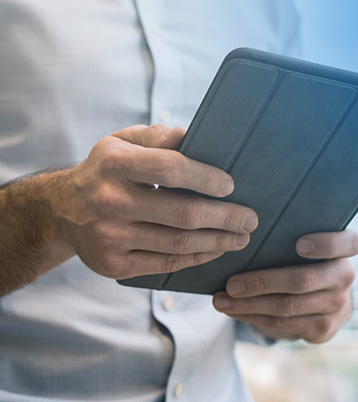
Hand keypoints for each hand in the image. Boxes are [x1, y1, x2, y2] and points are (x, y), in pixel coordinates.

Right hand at [54, 124, 257, 278]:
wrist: (62, 211)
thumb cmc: (105, 171)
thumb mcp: (122, 142)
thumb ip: (156, 136)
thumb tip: (190, 136)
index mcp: (115, 164)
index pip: (170, 169)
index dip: (206, 178)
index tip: (231, 186)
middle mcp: (110, 202)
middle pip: (182, 213)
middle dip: (225, 217)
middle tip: (251, 218)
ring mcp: (110, 238)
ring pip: (178, 243)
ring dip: (218, 241)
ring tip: (242, 236)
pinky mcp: (114, 265)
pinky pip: (166, 263)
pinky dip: (197, 257)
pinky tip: (216, 250)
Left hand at [213, 229, 357, 343]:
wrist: (322, 294)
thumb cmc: (303, 257)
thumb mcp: (304, 241)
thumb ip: (289, 234)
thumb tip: (243, 231)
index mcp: (346, 248)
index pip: (350, 243)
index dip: (325, 245)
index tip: (298, 244)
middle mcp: (346, 277)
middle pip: (303, 280)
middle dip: (262, 282)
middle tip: (231, 283)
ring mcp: (337, 306)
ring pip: (287, 306)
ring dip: (248, 304)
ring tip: (220, 300)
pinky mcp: (323, 330)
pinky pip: (282, 323)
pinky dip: (252, 316)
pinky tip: (233, 310)